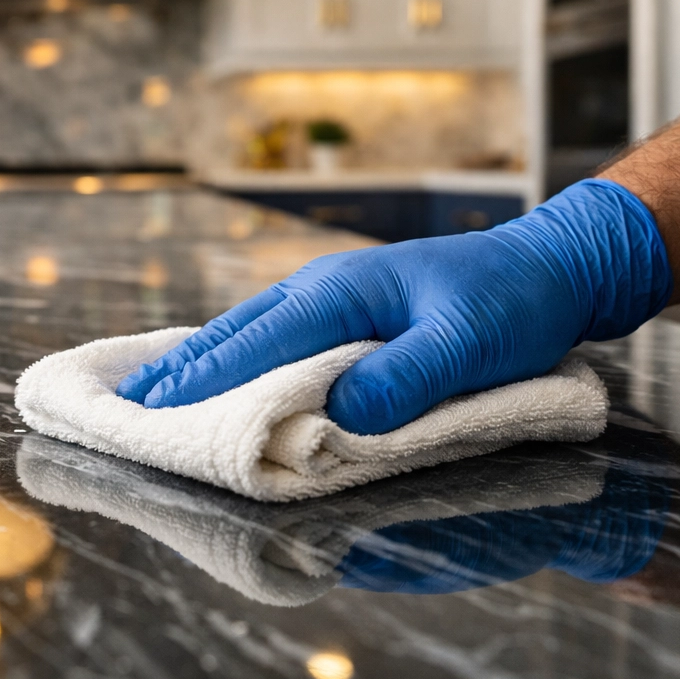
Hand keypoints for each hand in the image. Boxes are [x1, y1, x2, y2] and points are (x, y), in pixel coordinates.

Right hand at [116, 179, 672, 433]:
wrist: (551, 264)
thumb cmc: (513, 303)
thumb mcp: (469, 344)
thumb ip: (405, 378)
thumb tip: (340, 415)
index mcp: (341, 293)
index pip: (258, 343)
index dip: (203, 380)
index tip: (153, 409)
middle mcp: (322, 288)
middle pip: (236, 333)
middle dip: (181, 371)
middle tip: (128, 404)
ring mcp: (331, 294)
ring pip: (249, 330)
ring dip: (202, 363)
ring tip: (157, 392)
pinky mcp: (346, 308)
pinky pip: (274, 333)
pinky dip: (237, 354)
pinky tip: (225, 370)